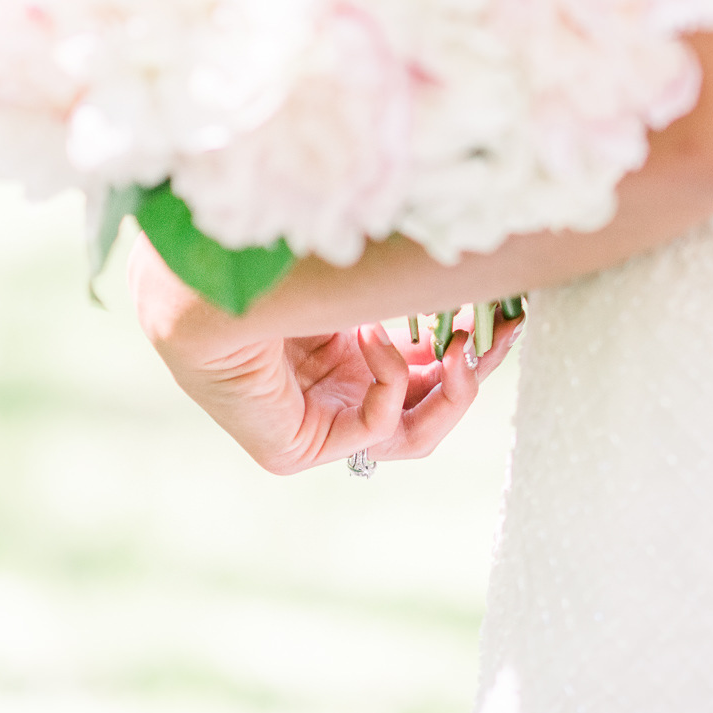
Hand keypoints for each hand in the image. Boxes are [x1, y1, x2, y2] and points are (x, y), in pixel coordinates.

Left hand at [132, 240, 523, 474]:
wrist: (207, 275)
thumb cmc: (277, 262)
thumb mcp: (369, 287)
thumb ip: (420, 302)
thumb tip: (496, 299)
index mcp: (344, 356)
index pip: (422, 378)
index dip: (468, 356)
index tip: (504, 321)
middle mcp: (330, 394)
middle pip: (427, 413)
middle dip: (471, 375)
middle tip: (502, 336)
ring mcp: (314, 426)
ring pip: (412, 436)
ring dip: (450, 390)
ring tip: (464, 348)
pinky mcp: (295, 450)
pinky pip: (376, 430)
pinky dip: (389, 383)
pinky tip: (377, 338)